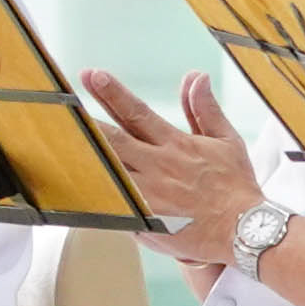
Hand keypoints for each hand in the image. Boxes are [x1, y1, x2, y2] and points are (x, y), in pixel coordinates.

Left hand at [77, 68, 272, 268]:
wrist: (245, 229)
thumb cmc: (236, 186)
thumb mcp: (227, 140)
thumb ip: (205, 109)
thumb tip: (196, 77)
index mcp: (176, 145)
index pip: (138, 113)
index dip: (113, 93)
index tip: (94, 76)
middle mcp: (159, 166)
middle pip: (113, 139)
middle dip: (88, 118)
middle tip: (63, 101)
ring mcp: (149, 194)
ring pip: (108, 170)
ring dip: (84, 154)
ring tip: (59, 139)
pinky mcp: (145, 218)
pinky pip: (113, 203)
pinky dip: (94, 192)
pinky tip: (73, 182)